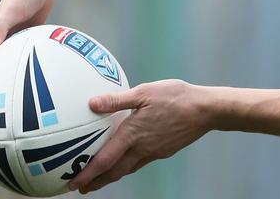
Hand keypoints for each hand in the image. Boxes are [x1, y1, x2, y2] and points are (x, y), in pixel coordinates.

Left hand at [68, 79, 212, 192]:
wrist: (206, 110)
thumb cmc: (177, 97)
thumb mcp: (145, 92)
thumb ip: (117, 100)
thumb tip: (92, 103)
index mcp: (133, 134)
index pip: (105, 161)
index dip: (87, 174)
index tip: (73, 183)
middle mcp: (142, 148)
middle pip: (114, 172)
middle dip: (96, 182)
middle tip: (81, 188)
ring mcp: (154, 152)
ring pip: (128, 169)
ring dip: (111, 177)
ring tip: (100, 179)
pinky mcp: (164, 150)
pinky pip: (141, 162)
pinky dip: (128, 166)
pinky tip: (128, 160)